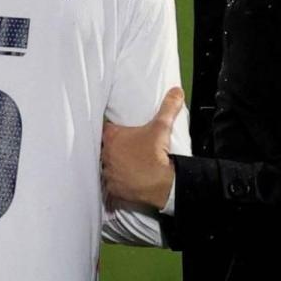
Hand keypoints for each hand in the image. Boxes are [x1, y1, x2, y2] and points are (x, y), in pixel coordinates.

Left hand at [102, 87, 183, 209]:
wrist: (160, 184)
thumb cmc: (156, 154)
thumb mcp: (162, 127)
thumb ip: (168, 106)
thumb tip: (176, 91)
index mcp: (112, 137)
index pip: (106, 128)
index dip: (113, 128)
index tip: (121, 130)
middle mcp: (105, 154)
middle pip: (104, 147)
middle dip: (113, 147)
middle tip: (126, 147)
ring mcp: (108, 173)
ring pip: (106, 165)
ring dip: (113, 164)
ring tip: (126, 164)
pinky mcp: (112, 189)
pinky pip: (110, 184)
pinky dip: (116, 182)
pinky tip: (125, 180)